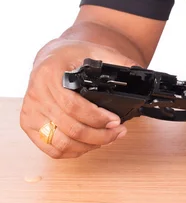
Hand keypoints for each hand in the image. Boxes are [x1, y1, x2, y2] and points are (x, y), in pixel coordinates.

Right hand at [19, 39, 138, 158]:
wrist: (52, 56)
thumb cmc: (73, 55)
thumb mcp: (96, 51)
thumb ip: (118, 62)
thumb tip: (140, 73)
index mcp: (50, 74)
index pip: (73, 106)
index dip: (97, 118)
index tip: (116, 121)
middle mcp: (36, 94)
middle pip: (70, 128)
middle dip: (100, 135)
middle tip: (119, 132)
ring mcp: (30, 112)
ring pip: (61, 143)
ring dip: (89, 146)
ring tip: (108, 138)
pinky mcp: (29, 124)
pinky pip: (51, 149)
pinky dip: (74, 151)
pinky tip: (90, 143)